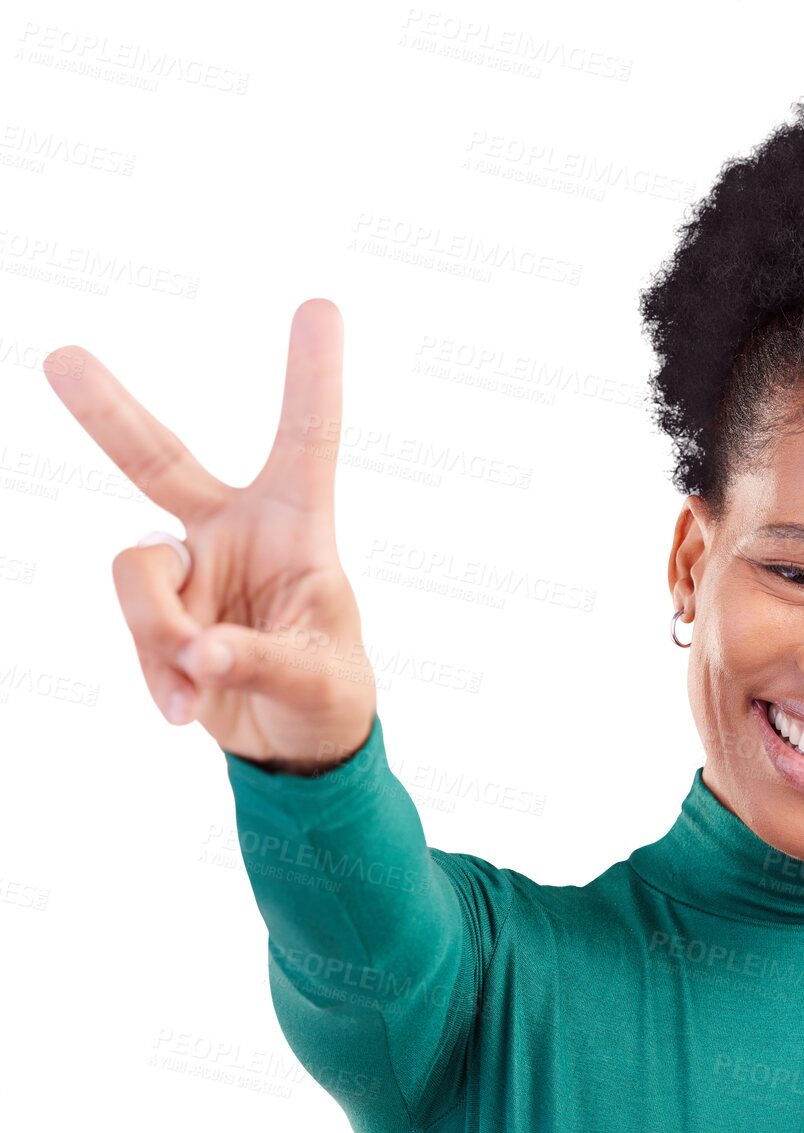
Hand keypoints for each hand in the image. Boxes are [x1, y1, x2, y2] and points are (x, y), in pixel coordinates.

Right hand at [44, 298, 376, 767]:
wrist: (292, 742)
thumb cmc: (330, 694)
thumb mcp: (320, 680)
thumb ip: (261, 661)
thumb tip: (200, 651)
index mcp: (298, 525)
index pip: (308, 438)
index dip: (312, 375)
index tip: (321, 304)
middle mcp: (235, 529)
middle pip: (160, 460)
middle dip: (108, 413)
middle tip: (59, 359)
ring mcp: (189, 567)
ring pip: (136, 571)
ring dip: (160, 632)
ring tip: (201, 679)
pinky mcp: (158, 610)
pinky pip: (131, 625)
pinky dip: (155, 669)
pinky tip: (185, 701)